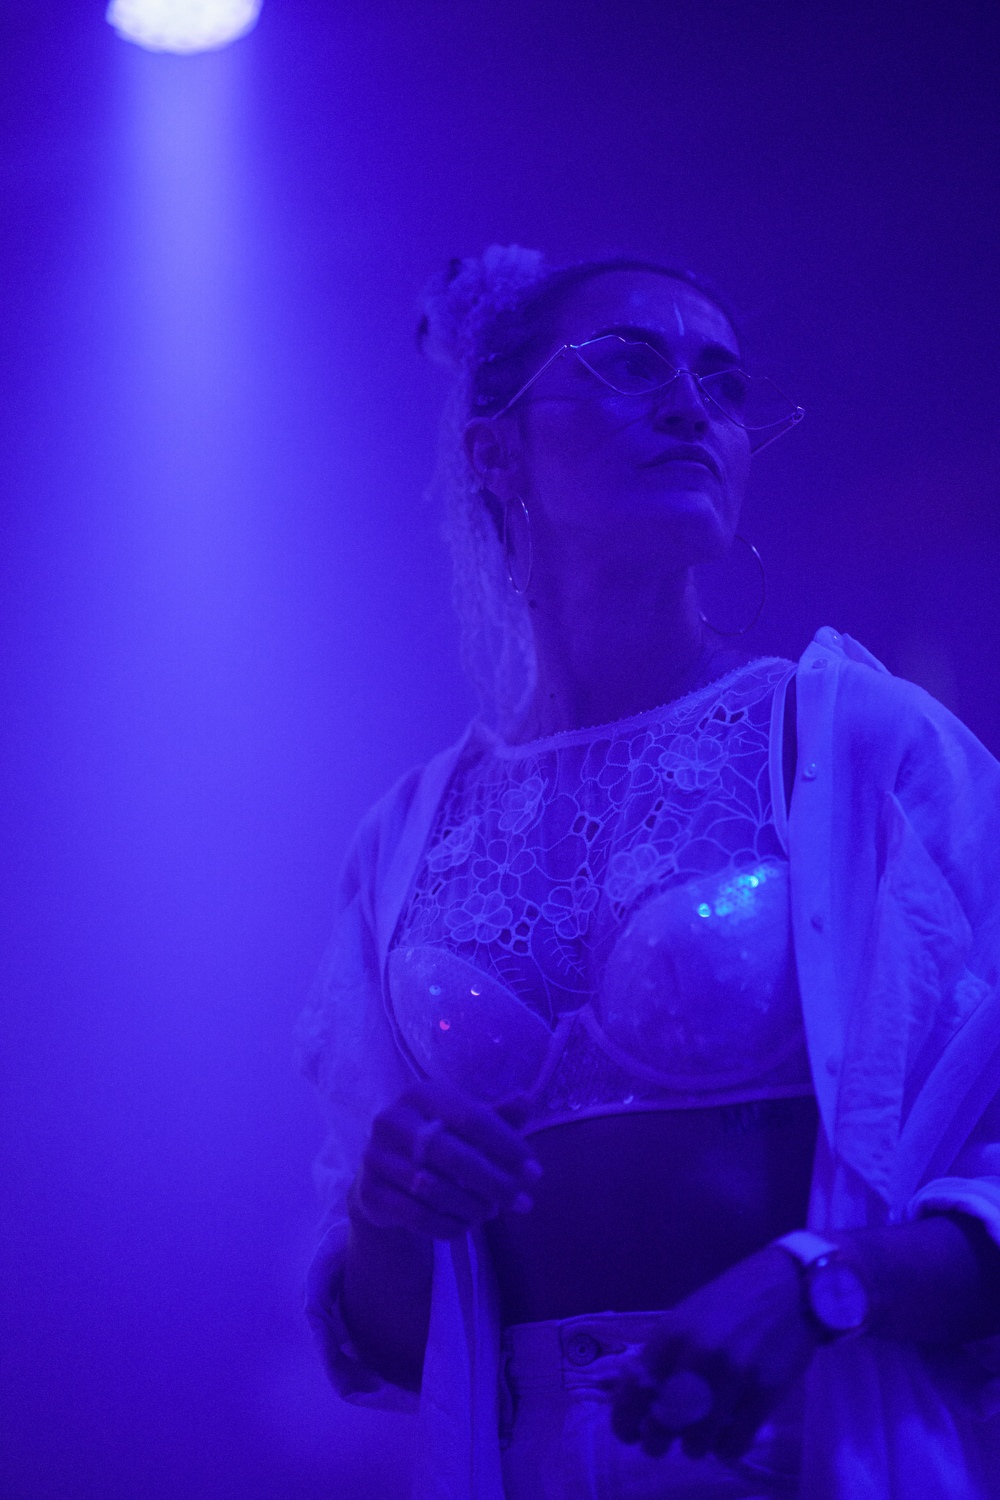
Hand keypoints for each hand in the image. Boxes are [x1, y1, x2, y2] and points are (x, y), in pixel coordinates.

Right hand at [350, 1079, 541, 1241]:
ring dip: (472, 1206)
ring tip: (491, 1212)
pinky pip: (416, 1216)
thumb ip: (496, 1117)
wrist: (385, 1176)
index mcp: (421, 1094)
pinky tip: (465, 1225)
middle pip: (453, 1156)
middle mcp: (393, 1120)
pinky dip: (448, 1225)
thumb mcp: (465, 1126)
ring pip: (434, 1189)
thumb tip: (526, 1100)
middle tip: (523, 1203)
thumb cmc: (437, 1142)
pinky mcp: (369, 1193)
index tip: (534, 1173)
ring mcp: (375, 1157)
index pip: (472, 1118)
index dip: (507, 1145)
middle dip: (495, 1183)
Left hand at [609, 1245, 820, 1464]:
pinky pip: (735, 1444)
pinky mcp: (765, 1394)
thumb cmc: (733, 1301)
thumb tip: (641, 1398)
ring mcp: (733, 1377)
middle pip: (664, 1422)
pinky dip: (726, 1449)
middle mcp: (698, 1356)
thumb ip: (664, 1355)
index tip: (629, 1433)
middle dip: (657, 1441)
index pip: (636, 1390)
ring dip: (695, 1446)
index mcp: (672, 1333)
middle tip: (661, 1443)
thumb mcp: (687, 1317)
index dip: (626, 1420)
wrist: (790, 1286)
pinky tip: (727, 1438)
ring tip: (700, 1437)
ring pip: (698, 1441)